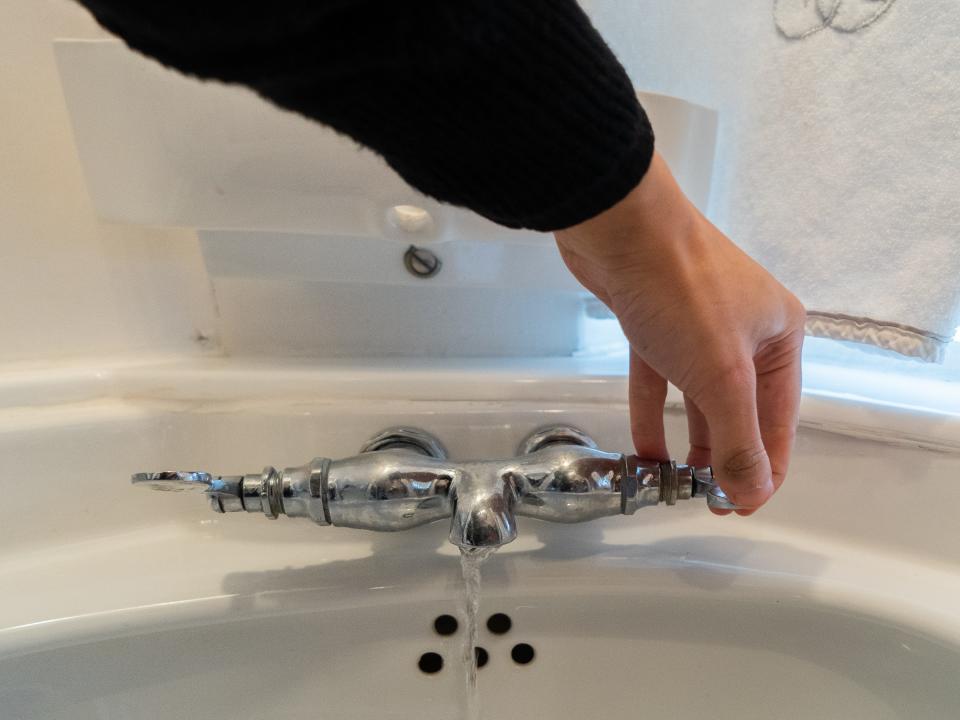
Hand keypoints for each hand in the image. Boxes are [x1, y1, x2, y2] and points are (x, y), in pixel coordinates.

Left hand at [555, 153, 804, 514]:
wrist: (618, 226)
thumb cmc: (682, 290)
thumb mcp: (721, 375)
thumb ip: (738, 438)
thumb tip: (752, 490)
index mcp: (779, 337)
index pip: (778, 420)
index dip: (762, 469)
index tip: (741, 506)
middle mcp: (743, 331)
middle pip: (739, 410)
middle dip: (725, 458)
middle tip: (708, 501)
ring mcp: (696, 327)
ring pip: (698, 398)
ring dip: (690, 441)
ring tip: (680, 484)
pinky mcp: (654, 324)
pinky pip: (658, 381)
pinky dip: (652, 414)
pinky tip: (647, 450)